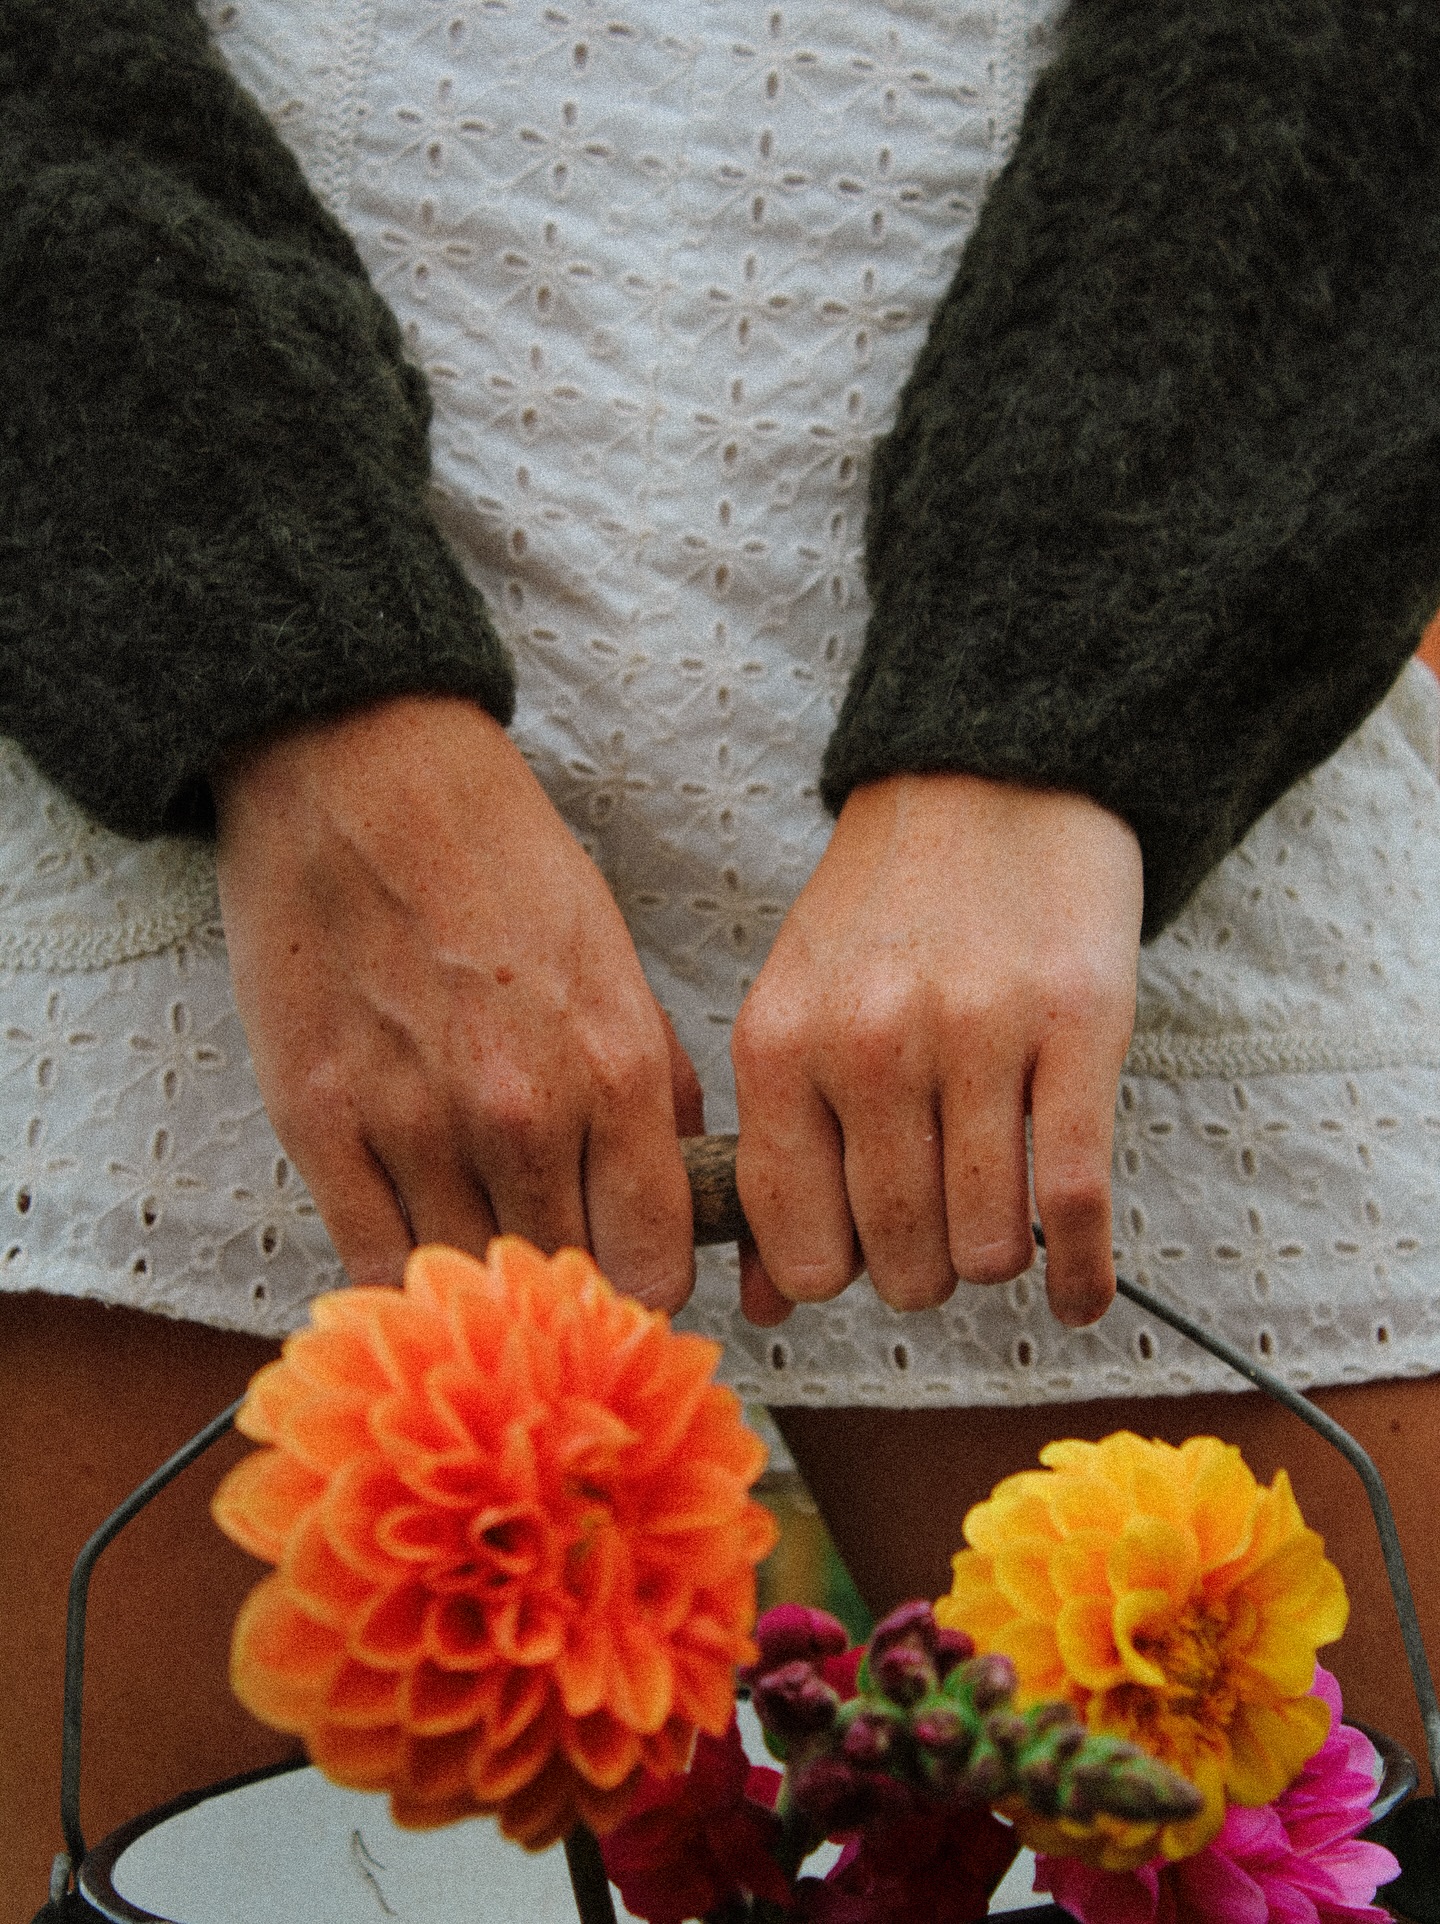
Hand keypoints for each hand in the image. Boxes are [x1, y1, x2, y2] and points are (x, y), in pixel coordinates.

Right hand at [214, 696, 701, 1306]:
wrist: (364, 776)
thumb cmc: (498, 857)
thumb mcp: (613, 953)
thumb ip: (652, 1078)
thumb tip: (677, 1175)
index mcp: (613, 1071)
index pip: (650, 1265)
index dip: (644, 1286)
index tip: (626, 1272)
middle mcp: (522, 1115)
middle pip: (559, 1280)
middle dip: (564, 1281)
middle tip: (549, 1257)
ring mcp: (414, 1125)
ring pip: (466, 1277)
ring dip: (480, 1274)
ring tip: (480, 1236)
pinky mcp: (320, 1122)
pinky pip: (371, 1256)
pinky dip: (400, 1266)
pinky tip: (414, 1236)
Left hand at [731, 772, 1142, 1326]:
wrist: (989, 780)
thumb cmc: (885, 912)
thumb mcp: (795, 1009)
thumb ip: (777, 1154)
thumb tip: (764, 1305)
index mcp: (780, 1043)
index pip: (798, 1243)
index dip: (834, 1276)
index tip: (860, 1255)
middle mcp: (869, 1044)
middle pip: (899, 1260)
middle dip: (921, 1274)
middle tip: (936, 1236)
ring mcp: (976, 1036)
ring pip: (988, 1247)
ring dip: (996, 1258)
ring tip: (997, 1215)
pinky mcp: (1078, 1028)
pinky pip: (1078, 1203)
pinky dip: (1083, 1274)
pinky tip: (1079, 1291)